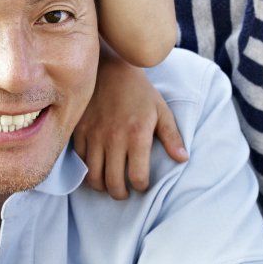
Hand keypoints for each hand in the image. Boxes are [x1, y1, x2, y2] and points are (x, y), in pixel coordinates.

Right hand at [73, 55, 187, 196]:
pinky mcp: (79, 131)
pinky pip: (80, 160)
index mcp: (137, 135)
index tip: (142, 184)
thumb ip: (172, 137)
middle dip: (120, 194)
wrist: (109, 70)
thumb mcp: (160, 111)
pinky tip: (95, 168)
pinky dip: (86, 170)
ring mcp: (94, 136)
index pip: (137, 177)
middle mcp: (114, 139)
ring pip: (93, 176)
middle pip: (113, 183)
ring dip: (101, 186)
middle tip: (124, 192)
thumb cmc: (139, 91)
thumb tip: (183, 159)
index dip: (140, 187)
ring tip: (108, 184)